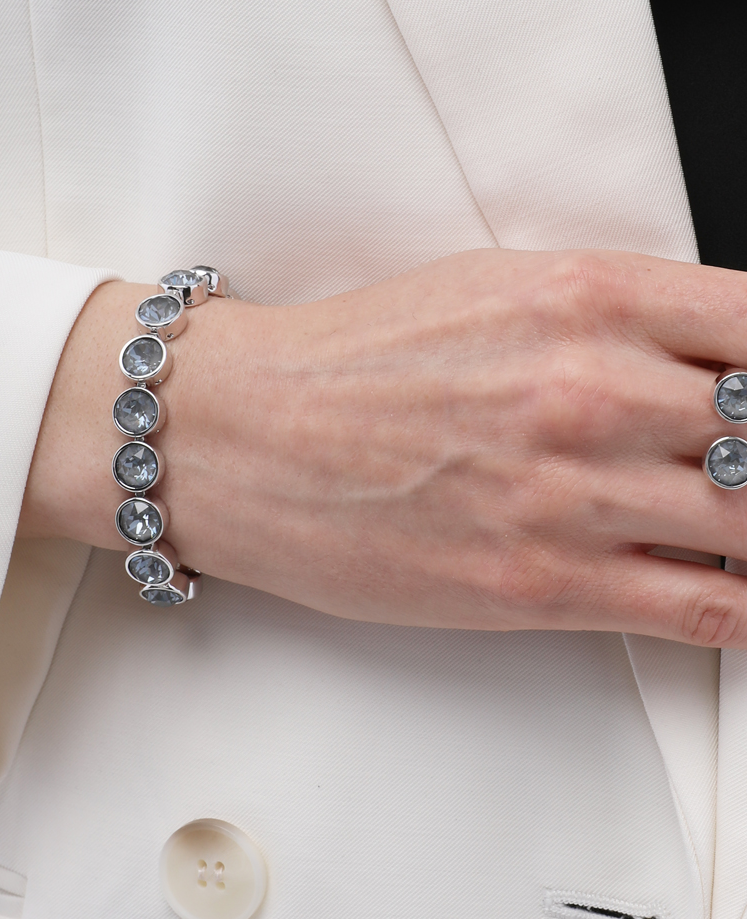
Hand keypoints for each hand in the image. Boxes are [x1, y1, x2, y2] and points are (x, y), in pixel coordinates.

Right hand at [21, 249, 746, 646]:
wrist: (237, 436)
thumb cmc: (344, 364)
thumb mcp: (490, 292)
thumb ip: (610, 321)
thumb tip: (703, 366)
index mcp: (586, 297)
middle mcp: (592, 392)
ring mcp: (570, 495)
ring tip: (741, 531)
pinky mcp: (538, 587)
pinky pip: (703, 609)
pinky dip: (746, 611)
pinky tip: (742, 600)